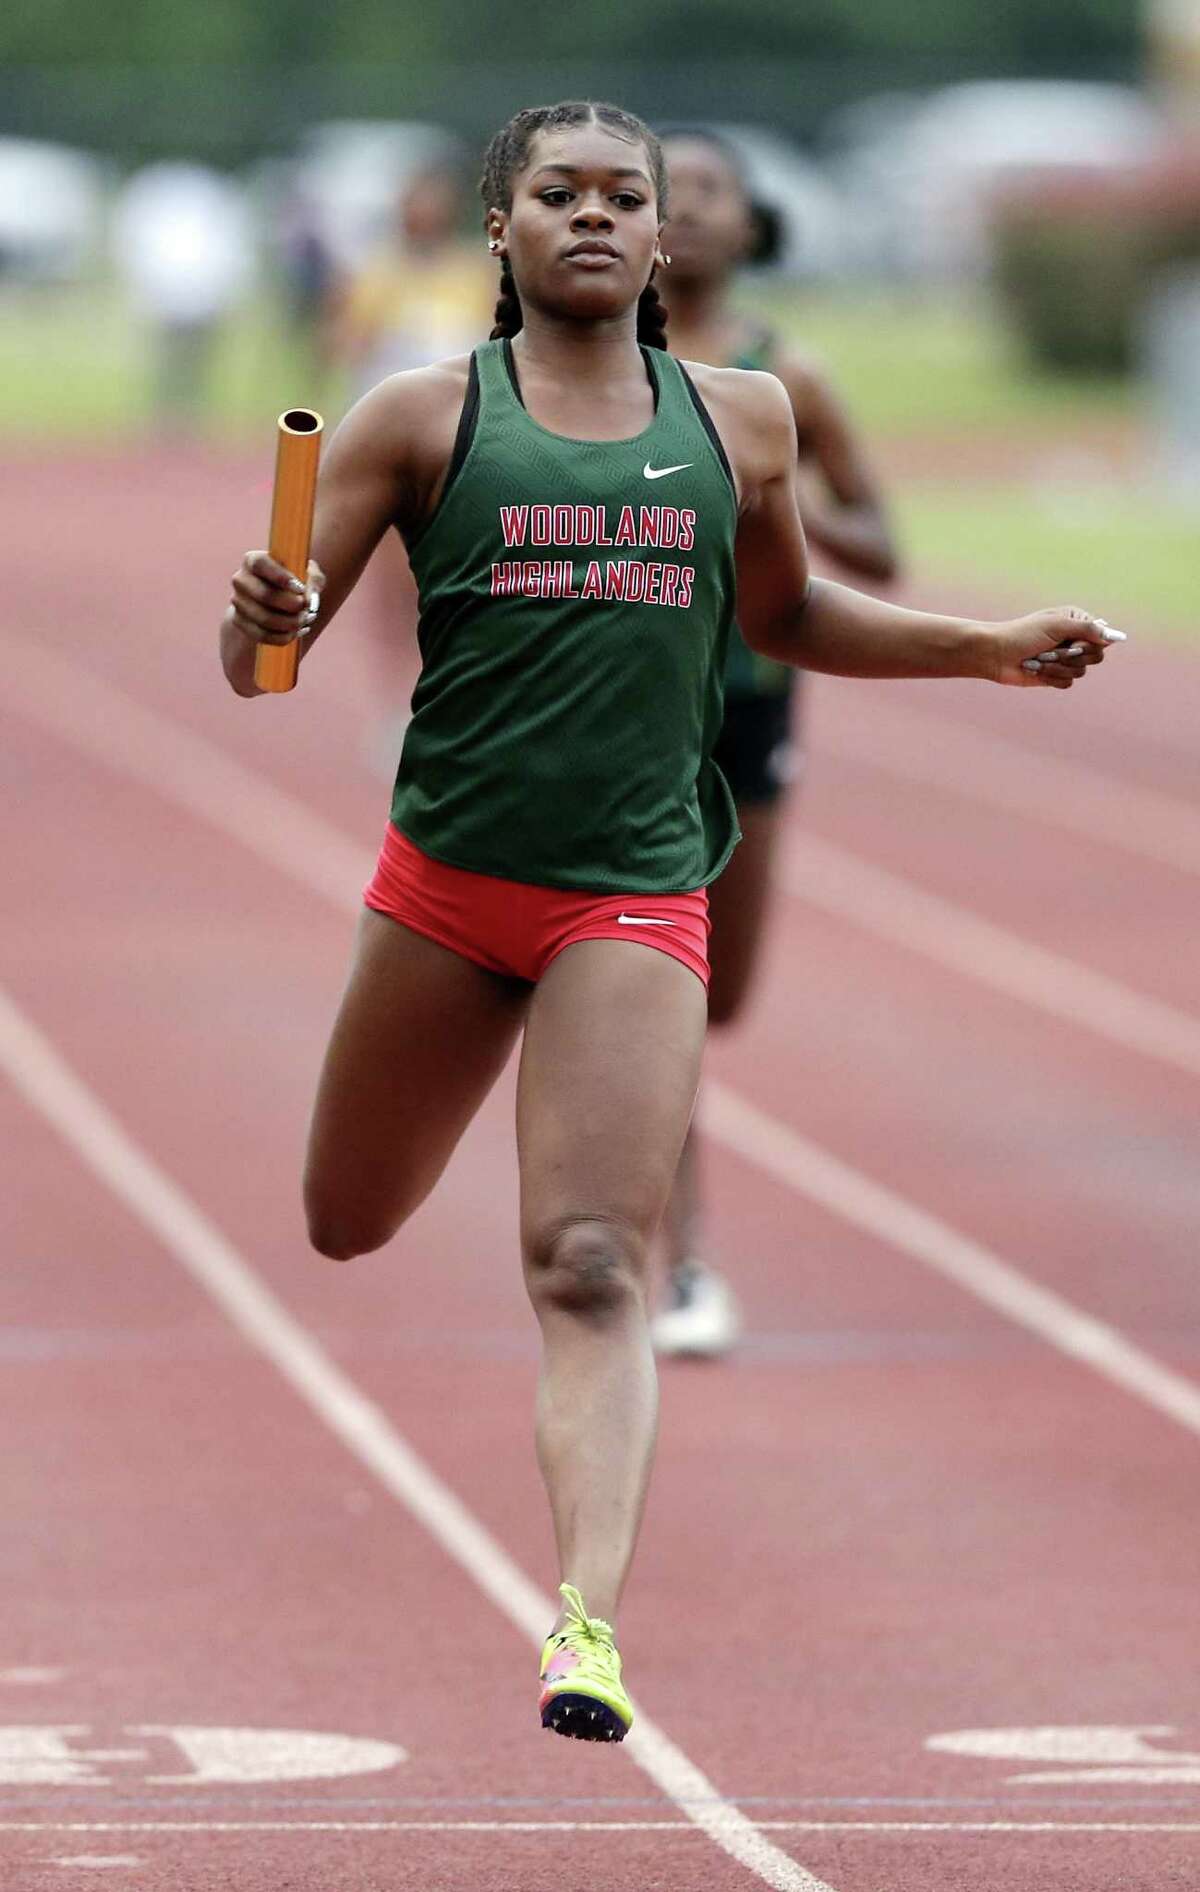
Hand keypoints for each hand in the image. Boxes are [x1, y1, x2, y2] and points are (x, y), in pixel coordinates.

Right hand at [225, 552, 325, 646]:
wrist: (274, 601)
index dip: (281, 577)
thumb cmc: (294, 581)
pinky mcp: (239, 622)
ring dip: (290, 623)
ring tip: (304, 620)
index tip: (300, 589)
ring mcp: (238, 602)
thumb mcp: (308, 574)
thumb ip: (313, 580)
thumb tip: (310, 600)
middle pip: (265, 595)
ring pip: (264, 618)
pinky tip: (296, 632)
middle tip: (307, 609)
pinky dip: (283, 637)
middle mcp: (241, 579)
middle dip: (291, 606)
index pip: (260, 564)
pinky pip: (262, 635)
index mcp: (253, 560)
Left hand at [990, 606, 1126, 688]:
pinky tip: (1036, 670)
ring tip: (1038, 659)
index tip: (1073, 644)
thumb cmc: (1023, 634)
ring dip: (1057, 667)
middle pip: (1096, 656)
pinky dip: (1051, 677)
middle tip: (1052, 651)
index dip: (1089, 644)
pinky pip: (1068, 682)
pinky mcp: (1056, 675)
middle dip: (1071, 657)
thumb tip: (1117, 637)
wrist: (996, 655)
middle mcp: (1074, 639)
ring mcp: (1065, 658)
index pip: (1102, 636)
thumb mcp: (1057, 626)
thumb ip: (1088, 630)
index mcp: (1076, 621)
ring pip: (1080, 672)